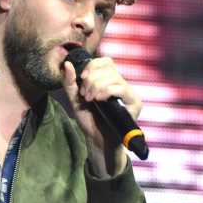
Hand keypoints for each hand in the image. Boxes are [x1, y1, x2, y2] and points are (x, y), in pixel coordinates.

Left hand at [61, 57, 142, 176]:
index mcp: (109, 80)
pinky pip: (122, 89)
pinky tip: (99, 100)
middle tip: (85, 95)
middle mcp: (121, 84)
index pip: (106, 61)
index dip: (93, 66)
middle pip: (109, 67)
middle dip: (91, 79)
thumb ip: (70, 82)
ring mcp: (129, 93)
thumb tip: (67, 64)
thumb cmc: (89, 120)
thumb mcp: (75, 99)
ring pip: (114, 77)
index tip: (82, 78)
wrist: (97, 140)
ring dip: (97, 86)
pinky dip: (107, 91)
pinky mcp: (135, 103)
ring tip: (90, 99)